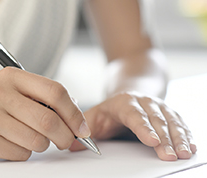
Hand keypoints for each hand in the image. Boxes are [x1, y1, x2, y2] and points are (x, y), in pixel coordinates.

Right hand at [0, 67, 90, 160]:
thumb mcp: (12, 91)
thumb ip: (41, 100)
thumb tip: (75, 119)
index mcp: (12, 77)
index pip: (55, 92)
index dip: (74, 113)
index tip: (82, 127)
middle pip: (49, 120)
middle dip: (65, 136)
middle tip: (65, 141)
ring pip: (37, 141)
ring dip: (40, 145)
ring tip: (26, 137)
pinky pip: (20, 154)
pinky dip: (22, 153)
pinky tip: (9, 143)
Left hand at [69, 91, 196, 160]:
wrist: (130, 93)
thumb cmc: (111, 109)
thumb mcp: (95, 116)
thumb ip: (84, 129)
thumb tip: (71, 145)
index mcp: (124, 103)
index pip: (134, 115)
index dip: (143, 127)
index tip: (151, 141)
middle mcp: (144, 103)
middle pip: (155, 119)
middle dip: (164, 138)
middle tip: (169, 155)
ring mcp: (158, 106)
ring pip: (171, 121)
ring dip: (178, 137)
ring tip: (183, 153)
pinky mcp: (168, 113)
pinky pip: (179, 122)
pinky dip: (186, 134)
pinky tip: (191, 146)